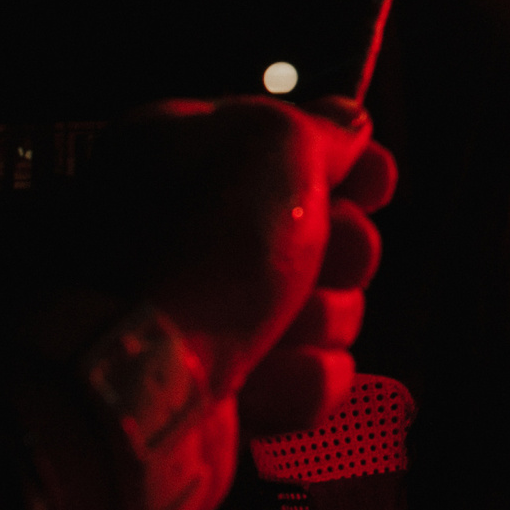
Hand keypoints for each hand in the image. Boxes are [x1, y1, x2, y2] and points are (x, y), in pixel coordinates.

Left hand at [84, 96, 395, 433]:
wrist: (134, 386)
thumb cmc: (198, 248)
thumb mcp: (274, 144)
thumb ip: (321, 126)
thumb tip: (348, 122)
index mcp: (186, 153)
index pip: (286, 143)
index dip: (345, 163)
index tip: (375, 182)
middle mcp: (191, 229)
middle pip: (319, 230)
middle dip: (343, 250)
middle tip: (330, 257)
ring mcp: (205, 311)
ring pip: (323, 306)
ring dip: (322, 318)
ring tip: (281, 328)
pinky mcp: (226, 384)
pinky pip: (306, 375)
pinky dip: (299, 380)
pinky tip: (270, 376)